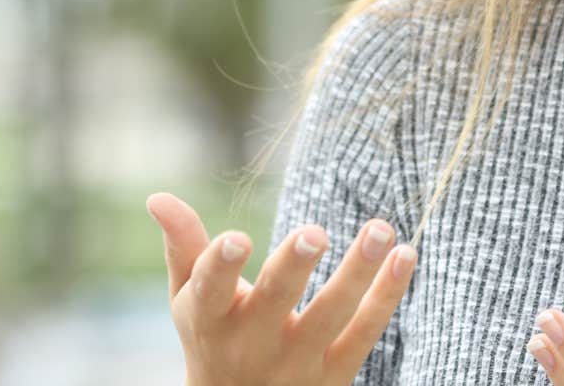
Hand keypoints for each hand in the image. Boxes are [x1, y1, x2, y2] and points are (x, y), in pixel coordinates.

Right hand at [146, 192, 417, 385]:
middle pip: (274, 303)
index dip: (221, 266)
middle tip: (315, 232)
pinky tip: (406, 254)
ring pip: (331, 316)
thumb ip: (183, 246)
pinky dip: (387, 295)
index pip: (211, 291)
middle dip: (293, 268)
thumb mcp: (189, 298)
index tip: (238, 239)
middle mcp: (252, 344)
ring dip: (358, 272)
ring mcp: (297, 362)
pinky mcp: (335, 373)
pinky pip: (365, 331)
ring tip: (381, 228)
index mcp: (210, 319)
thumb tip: (157, 196)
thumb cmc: (214, 335)